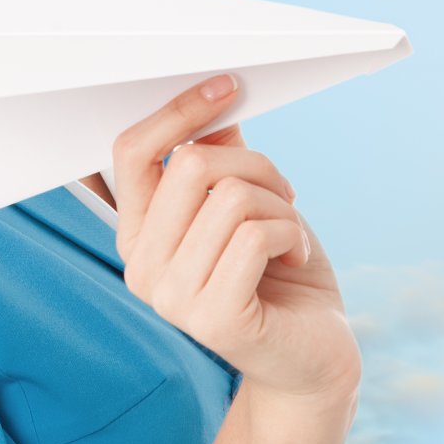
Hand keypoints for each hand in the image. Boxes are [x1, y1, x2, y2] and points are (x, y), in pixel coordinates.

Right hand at [109, 74, 361, 404]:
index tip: (227, 86)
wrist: (312, 357)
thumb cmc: (278, 275)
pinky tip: (295, 256)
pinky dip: (291, 234)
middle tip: (281, 192)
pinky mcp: (214, 319)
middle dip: (255, 164)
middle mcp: (141, 268)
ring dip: (279, 205)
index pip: (131, 152)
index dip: (179, 111)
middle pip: (190, 164)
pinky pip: (254, 234)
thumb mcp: (247, 202)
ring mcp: (172, 299)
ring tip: (289, 233)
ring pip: (230, 196)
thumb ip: (220, 156)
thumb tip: (214, 95)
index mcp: (138, 235)